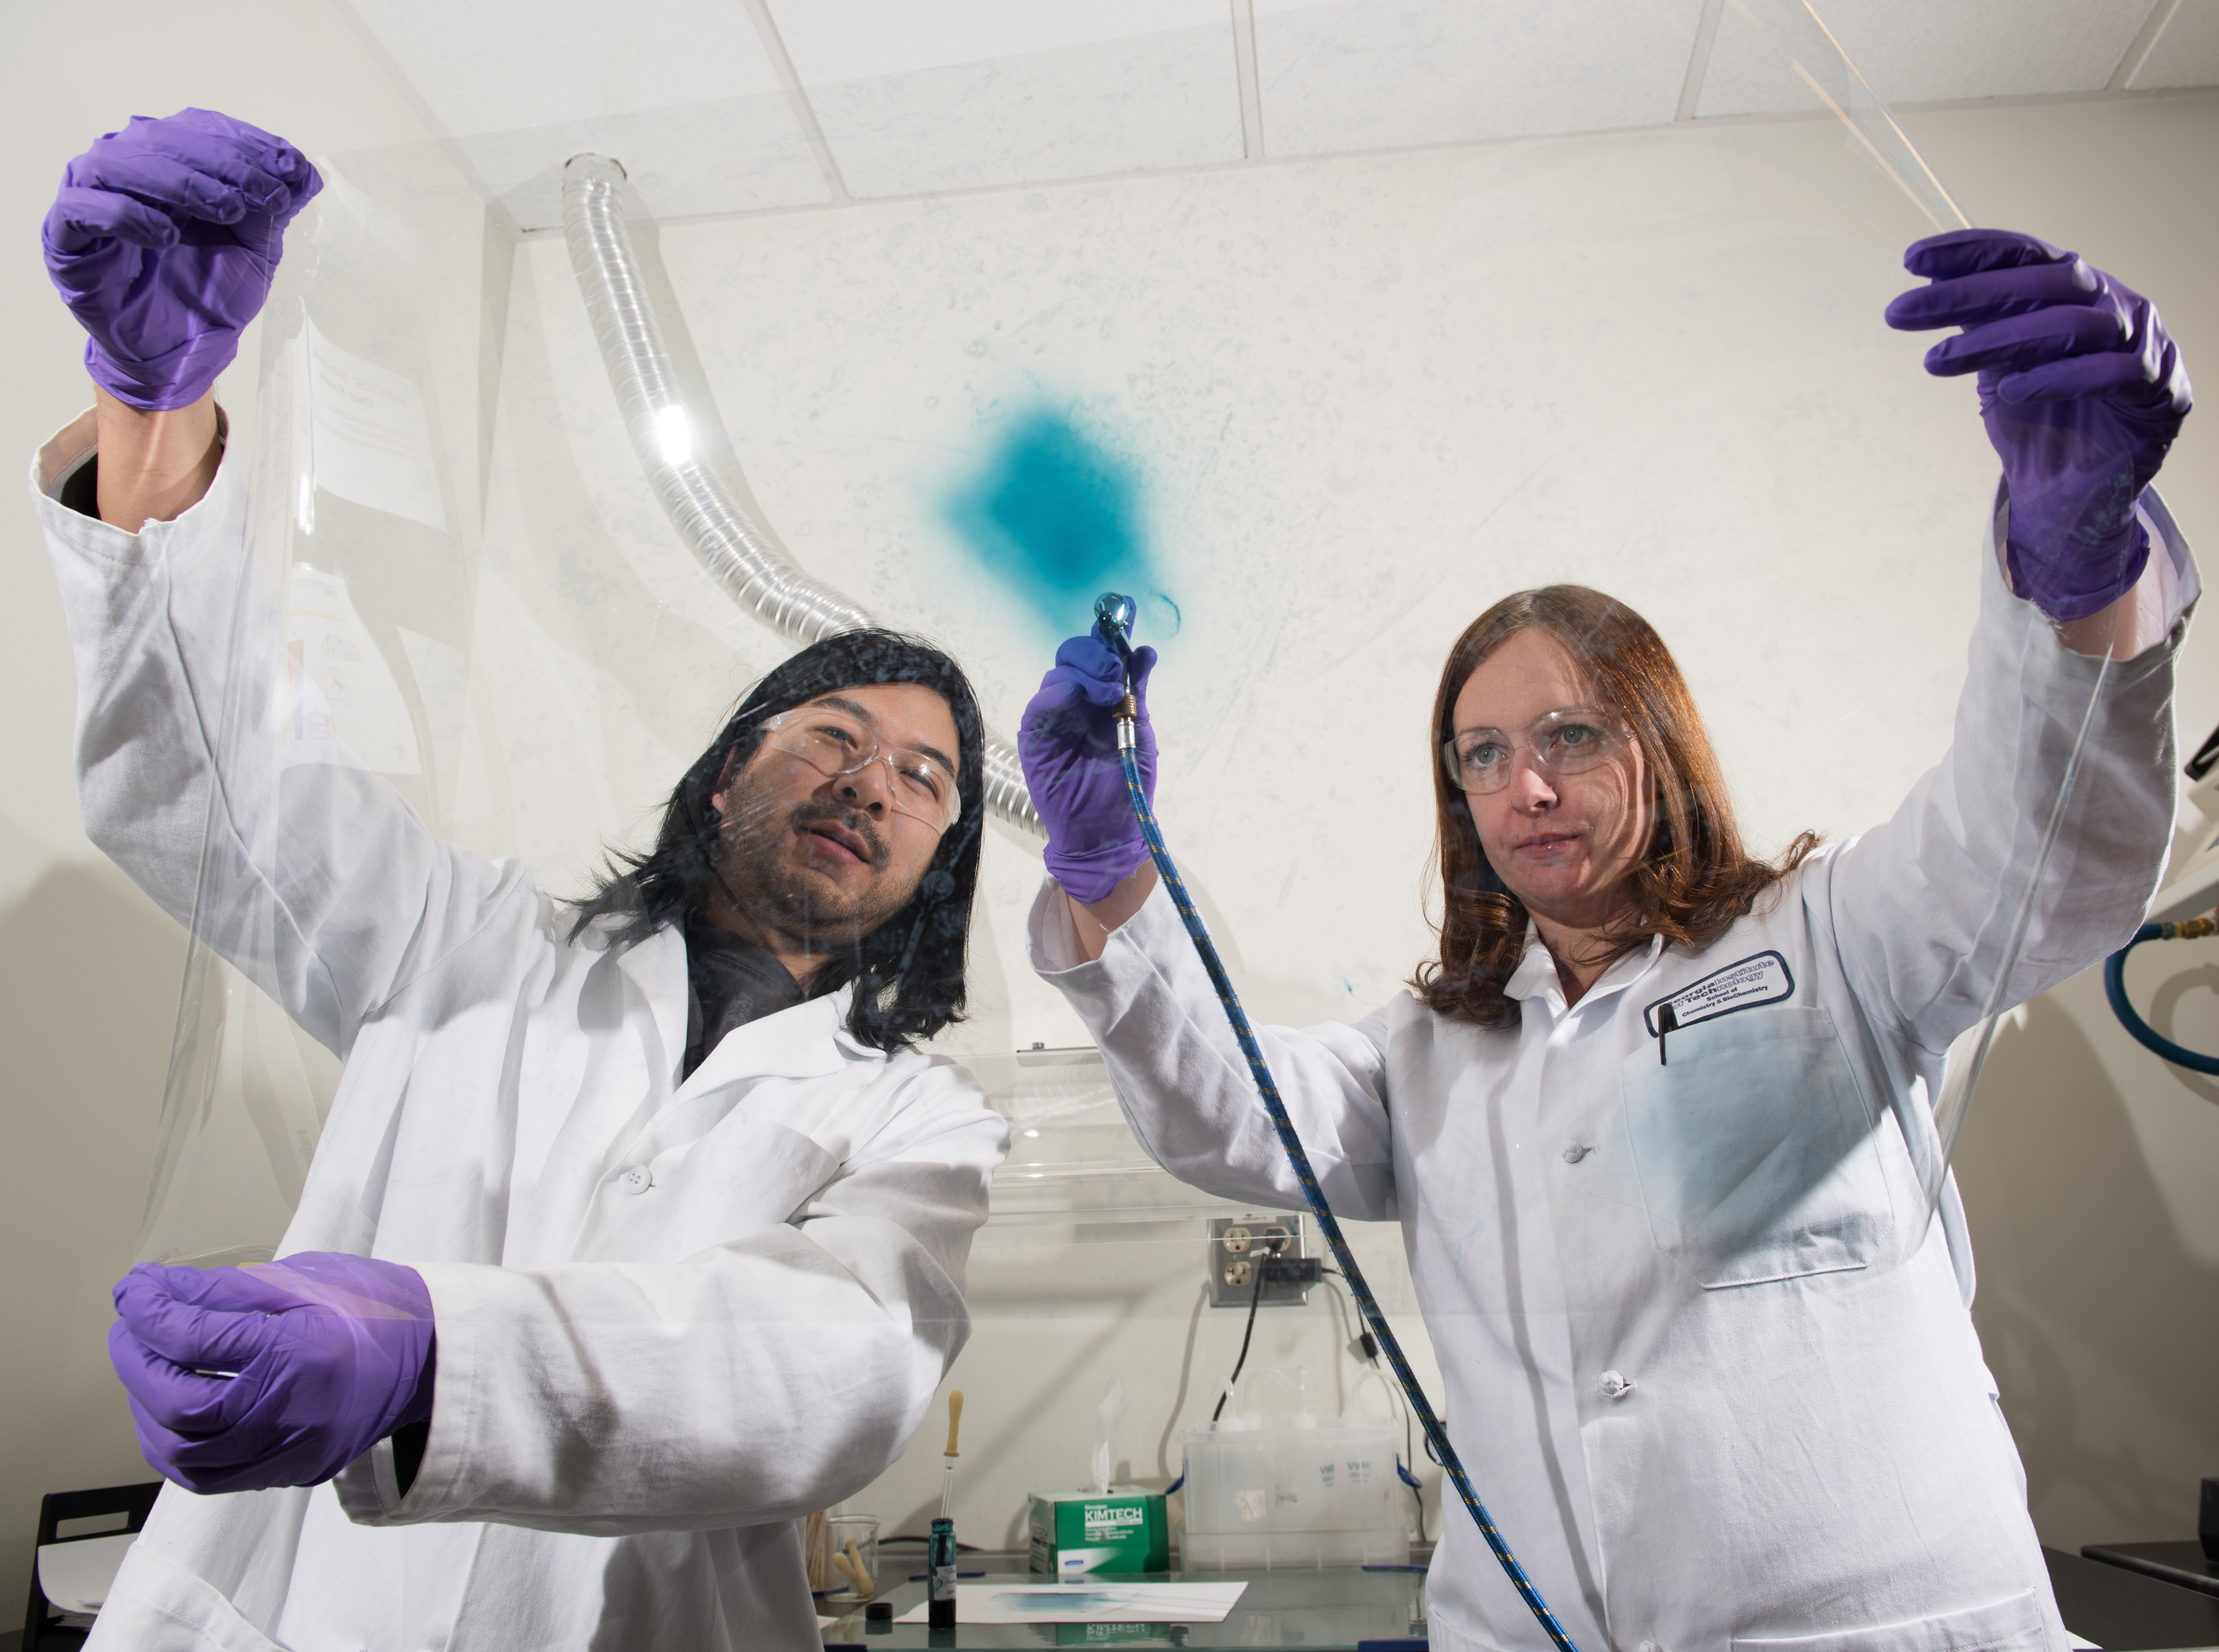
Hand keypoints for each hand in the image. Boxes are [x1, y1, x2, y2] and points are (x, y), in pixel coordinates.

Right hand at [44, 109, 321, 411]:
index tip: (289, 167)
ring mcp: (90, 198)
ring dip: (179, 180)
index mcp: (168, 162)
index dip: (245, 142)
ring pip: (117, 162)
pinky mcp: (66, 237)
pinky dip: (125, 214)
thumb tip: (304, 169)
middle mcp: (125, 169)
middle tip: (266, 192)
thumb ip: (274, 208)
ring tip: (225, 209)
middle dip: (222, 162)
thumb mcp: (257, 248)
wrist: (185, 351)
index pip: (199, 129)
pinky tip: (166, 235)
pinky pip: (82, 210)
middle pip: (161, 138)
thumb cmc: (211, 293)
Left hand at [108, 1252, 434, 1494]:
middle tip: (130, 1332)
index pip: (195, 1338)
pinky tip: (173, 1414)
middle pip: (181, 1405)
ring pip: (184, 1454)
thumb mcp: (303, 1279)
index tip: (132, 1290)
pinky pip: (210, 1477)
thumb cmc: (376, 1307)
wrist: (433, 1356)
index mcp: (301, 1350)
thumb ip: (223, 1290)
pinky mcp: (292, 1471)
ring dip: (148, 1412)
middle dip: (137, 1365)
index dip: (149, 1311)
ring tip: (148, 1372)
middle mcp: (294, 1410)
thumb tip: (150, 1292)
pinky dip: (176, 1447)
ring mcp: (293, 1450)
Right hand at [1018, 634, 1158, 902]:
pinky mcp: (1035, 738)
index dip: (1106, 637)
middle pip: (1071, 656)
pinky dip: (1057, 692)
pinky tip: (1076, 694)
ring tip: (1110, 695)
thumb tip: (1145, 651)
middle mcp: (1073, 703)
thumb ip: (1138, 690)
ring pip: (1057, 674)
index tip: (1121, 625)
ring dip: (1084, 674)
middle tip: (1117, 673)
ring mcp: (1052, 719)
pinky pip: (1039, 705)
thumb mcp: (1140, 731)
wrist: (1108, 832)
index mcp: (1099, 698)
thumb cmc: (1126, 784)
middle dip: (1095, 655)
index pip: (1095, 655)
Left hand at [1886, 228, 2191, 622]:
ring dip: (1999, 340)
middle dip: (1968, 294)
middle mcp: (2116, 305)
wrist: (2067, 495)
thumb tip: (1932, 271)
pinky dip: (2058, 379)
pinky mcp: (2162, 392)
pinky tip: (2009, 391)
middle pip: (2045, 282)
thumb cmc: (2034, 422)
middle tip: (1901, 312)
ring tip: (1938, 360)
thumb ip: (1977, 319)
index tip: (1911, 260)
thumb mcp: (1995, 363)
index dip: (1972, 252)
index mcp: (2077, 290)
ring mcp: (2145, 344)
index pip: (2026, 255)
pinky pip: (2113, 373)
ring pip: (2074, 324)